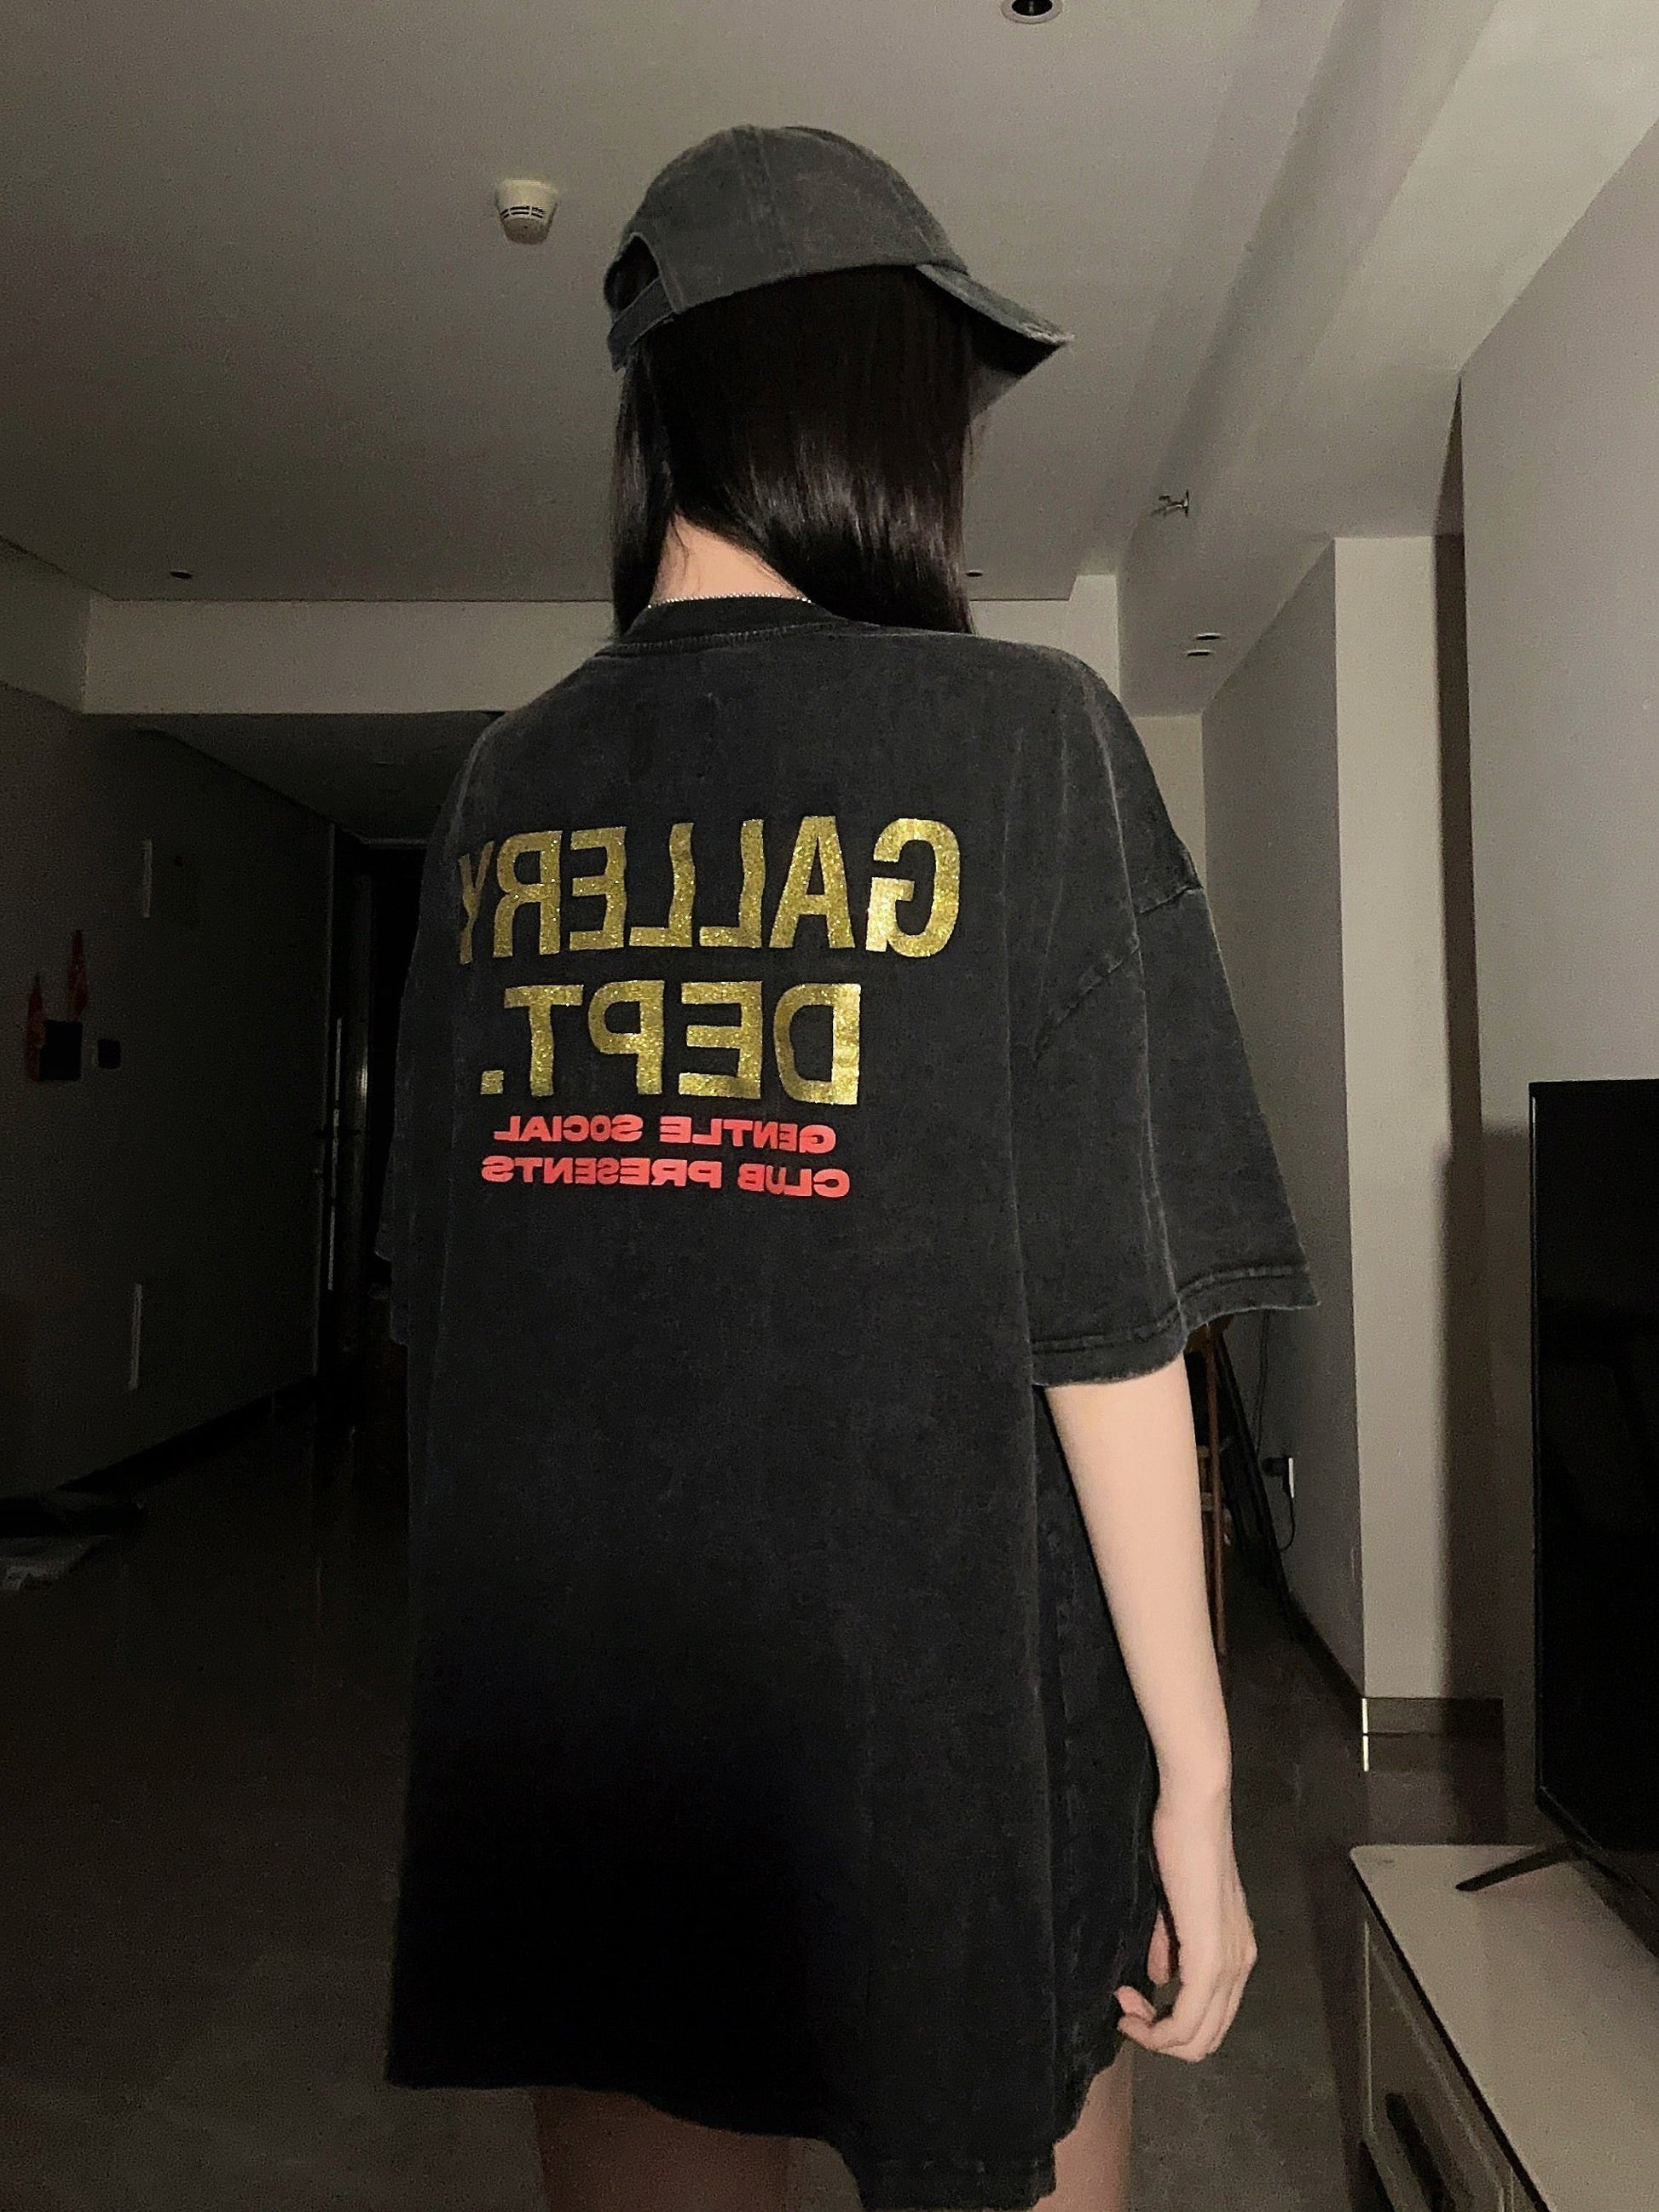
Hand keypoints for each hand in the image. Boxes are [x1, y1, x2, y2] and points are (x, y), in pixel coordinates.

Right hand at [1113, 1780, 1255, 2060]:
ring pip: (1197, 2038)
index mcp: (1235, 1953)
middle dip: (1158, 2037)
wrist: (1194, 1812)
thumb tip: (1159, 1980)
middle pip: (1205, 2040)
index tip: (1127, 1999)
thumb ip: (1168, 1947)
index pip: (1209, 2020)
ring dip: (1154, 2035)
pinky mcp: (1211, 1960)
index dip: (1166, 2025)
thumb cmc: (1180, 1844)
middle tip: (1124, 2009)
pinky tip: (1129, 2005)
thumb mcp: (1174, 1907)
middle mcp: (1240, 1967)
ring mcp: (1229, 1966)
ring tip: (1124, 2007)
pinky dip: (1156, 2028)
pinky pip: (1187, 2019)